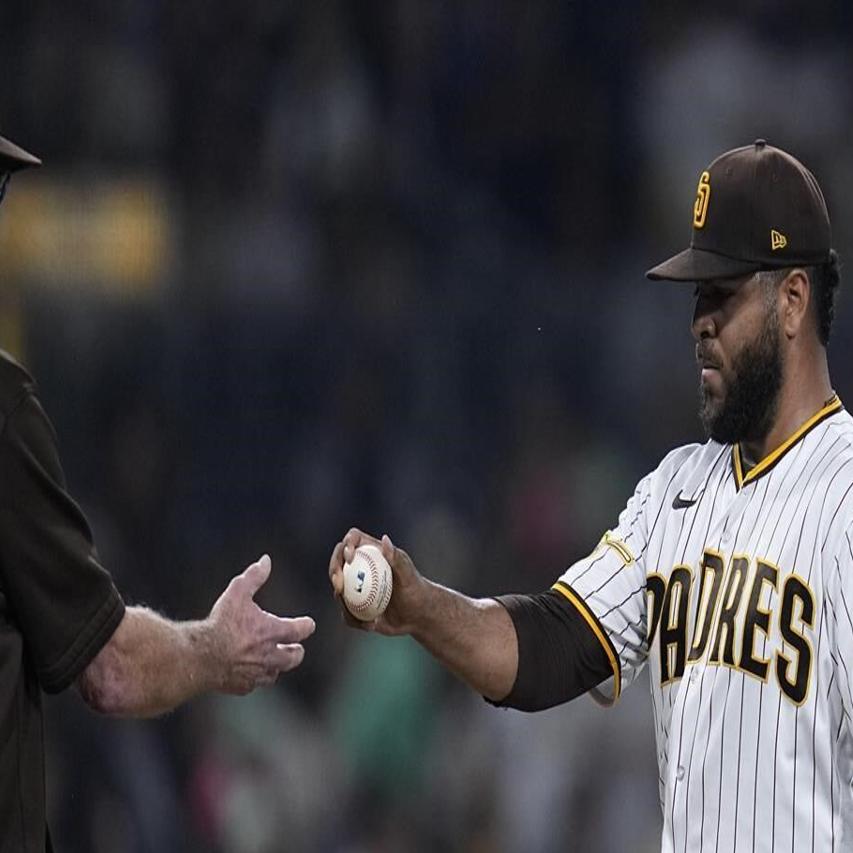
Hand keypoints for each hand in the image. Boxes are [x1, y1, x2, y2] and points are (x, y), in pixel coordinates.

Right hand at [207, 555, 315, 694]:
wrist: (200, 657)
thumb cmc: (221, 623)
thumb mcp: (238, 592)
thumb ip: (254, 576)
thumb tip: (266, 560)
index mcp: (273, 632)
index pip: (300, 630)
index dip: (306, 625)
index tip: (308, 624)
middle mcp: (270, 655)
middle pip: (293, 658)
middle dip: (296, 652)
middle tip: (295, 648)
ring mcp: (256, 674)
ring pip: (275, 674)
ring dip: (277, 667)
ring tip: (274, 661)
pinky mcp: (241, 687)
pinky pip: (253, 684)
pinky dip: (254, 678)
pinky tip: (249, 673)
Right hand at [328, 528, 425, 635]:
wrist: (418, 615)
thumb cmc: (416, 590)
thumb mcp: (409, 575)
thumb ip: (397, 558)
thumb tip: (384, 538)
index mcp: (371, 553)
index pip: (352, 540)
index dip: (346, 545)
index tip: (350, 558)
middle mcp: (359, 567)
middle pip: (338, 562)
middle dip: (333, 571)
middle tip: (340, 586)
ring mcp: (354, 587)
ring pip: (337, 589)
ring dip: (342, 601)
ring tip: (362, 612)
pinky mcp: (353, 607)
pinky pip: (346, 613)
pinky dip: (355, 620)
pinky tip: (371, 625)